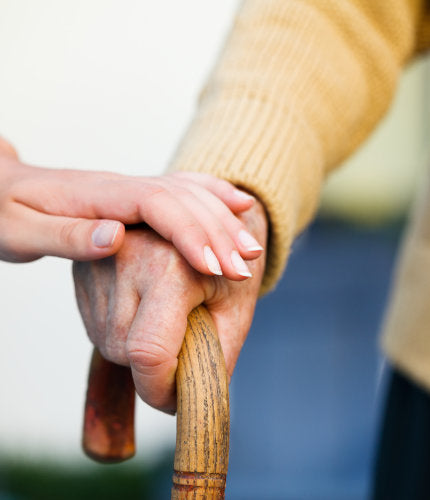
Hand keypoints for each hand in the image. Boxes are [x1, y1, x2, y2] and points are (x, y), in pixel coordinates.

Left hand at [0, 138, 259, 277]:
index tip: (213, 267)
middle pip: (182, 200)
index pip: (155, 206)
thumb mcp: (22, 231)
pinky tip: (239, 205)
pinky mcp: (137, 196)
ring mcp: (132, 189)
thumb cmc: (6, 213)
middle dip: (218, 233)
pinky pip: (184, 189)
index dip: (188, 233)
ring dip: (223, 220)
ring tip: (252, 250)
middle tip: (246, 268)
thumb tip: (117, 239)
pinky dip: (214, 195)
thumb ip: (70, 236)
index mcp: (98, 197)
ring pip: (190, 194)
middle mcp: (123, 188)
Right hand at [73, 199, 266, 411]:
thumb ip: (214, 359)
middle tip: (184, 345)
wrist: (206, 219)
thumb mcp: (235, 310)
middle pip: (125, 351)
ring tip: (167, 318)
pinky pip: (97, 324)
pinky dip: (123, 331)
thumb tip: (189, 403)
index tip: (177, 399)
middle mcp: (124, 256)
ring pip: (108, 341)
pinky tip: (146, 309)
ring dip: (137, 349)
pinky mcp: (84, 267)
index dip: (161, 389)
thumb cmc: (228, 264)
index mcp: (169, 264)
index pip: (148, 351)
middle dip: (154, 368)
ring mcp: (98, 259)